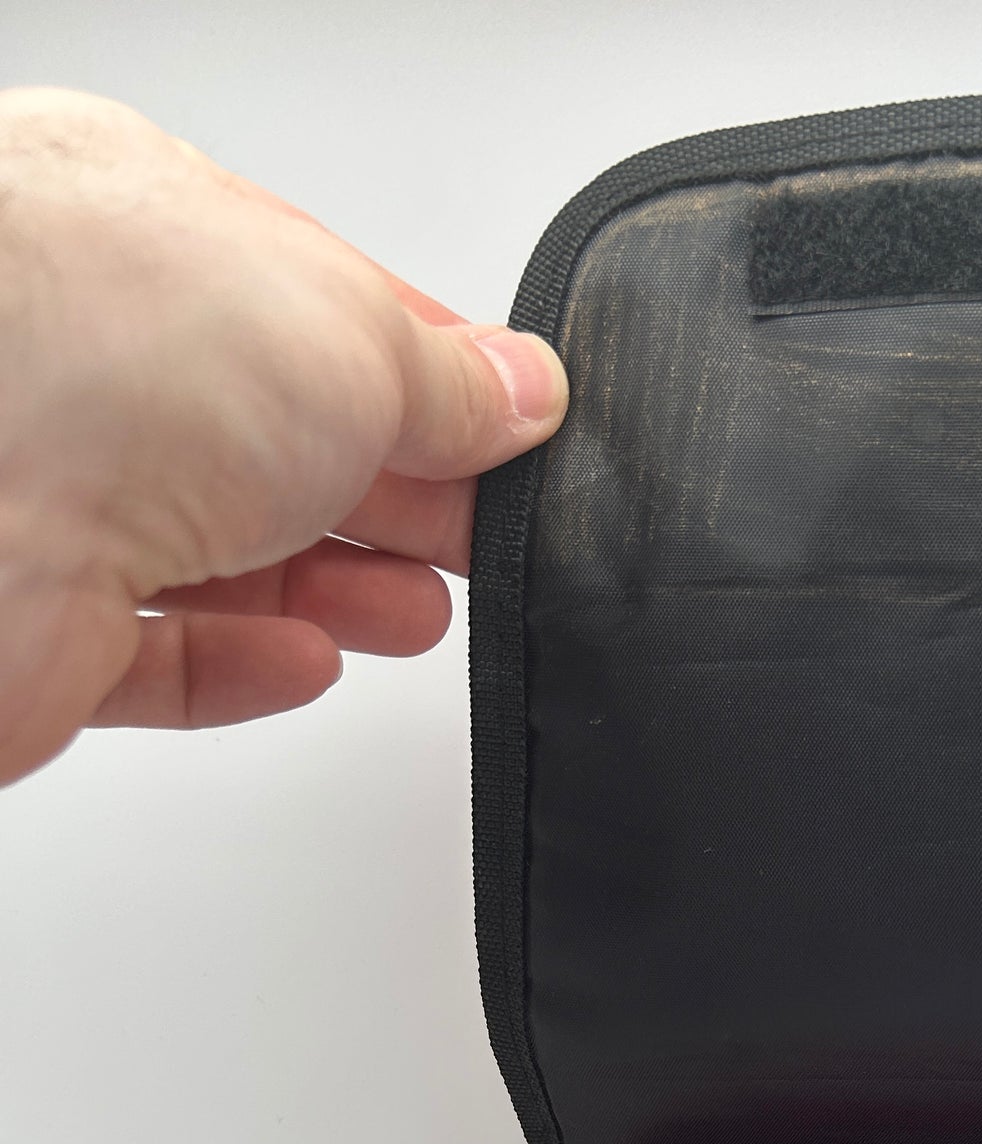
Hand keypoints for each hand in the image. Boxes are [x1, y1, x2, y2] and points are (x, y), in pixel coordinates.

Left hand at [0, 88, 569, 785]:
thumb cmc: (112, 357)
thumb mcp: (353, 339)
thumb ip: (447, 380)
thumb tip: (519, 395)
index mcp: (146, 225)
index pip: (311, 304)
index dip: (421, 374)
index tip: (505, 436)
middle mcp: (85, 349)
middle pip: (271, 436)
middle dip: (390, 496)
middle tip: (482, 540)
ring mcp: (48, 486)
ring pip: (212, 549)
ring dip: (329, 588)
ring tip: (413, 613)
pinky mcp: (32, 620)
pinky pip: (146, 651)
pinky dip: (238, 664)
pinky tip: (305, 662)